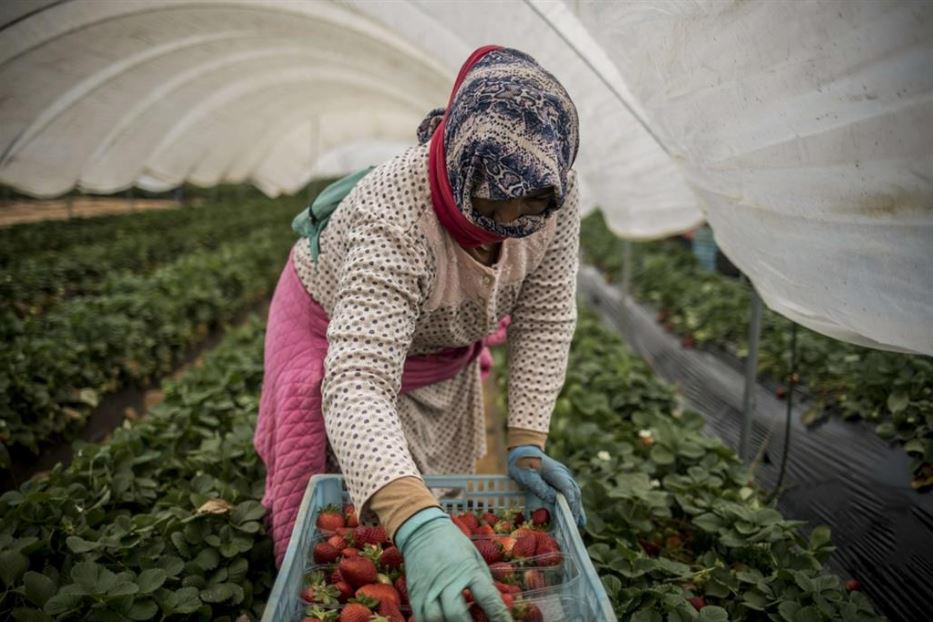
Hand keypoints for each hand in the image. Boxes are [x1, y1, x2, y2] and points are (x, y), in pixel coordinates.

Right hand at [395, 508, 512, 621]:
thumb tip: (497, 605)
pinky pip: (421, 617)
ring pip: (435, 618)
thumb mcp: (475, 557)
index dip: (499, 616)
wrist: (422, 530)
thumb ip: (484, 581)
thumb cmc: (454, 544)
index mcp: (468, 570)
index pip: (487, 598)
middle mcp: (447, 581)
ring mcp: (429, 588)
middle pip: (456, 613)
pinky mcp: (414, 593)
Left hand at [507, 445, 585, 526]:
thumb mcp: (526, 475)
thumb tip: (554, 500)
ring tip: (576, 525)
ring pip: (575, 493)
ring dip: (576, 509)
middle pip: (574, 493)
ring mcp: (564, 476)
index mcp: (556, 471)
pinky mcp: (561, 481)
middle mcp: (564, 473)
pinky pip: (570, 493)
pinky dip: (572, 505)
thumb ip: (539, 487)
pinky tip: (575, 517)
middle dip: (575, 510)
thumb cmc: (521, 463)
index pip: (568, 490)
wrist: (522, 451)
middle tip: (572, 527)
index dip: (570, 505)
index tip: (570, 519)